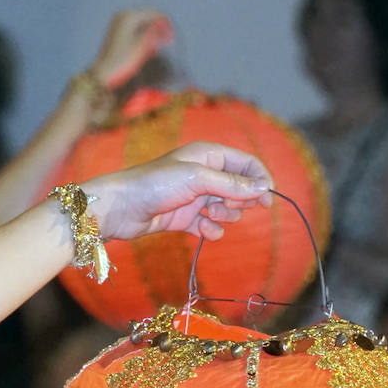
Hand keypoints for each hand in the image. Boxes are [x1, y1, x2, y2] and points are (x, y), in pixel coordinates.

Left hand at [88, 142, 271, 241]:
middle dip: (239, 200)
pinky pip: (210, 226)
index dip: (260, 180)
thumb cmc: (155, 184)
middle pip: (240, 188)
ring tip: (209, 216)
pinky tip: (203, 231)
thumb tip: (264, 188)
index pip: (247, 164)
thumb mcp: (197, 178)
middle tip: (224, 205)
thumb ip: (232, 183)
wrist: (121, 208)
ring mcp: (195, 197)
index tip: (266, 200)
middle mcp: (204, 174)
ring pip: (227, 209)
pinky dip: (211, 231)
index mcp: (209, 155)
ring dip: (225, 216)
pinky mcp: (185, 218)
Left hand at [89, 9, 172, 88]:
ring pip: (142, 23)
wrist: (102, 74)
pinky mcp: (116, 30)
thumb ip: (154, 30)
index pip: (155, 13)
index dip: (166, 24)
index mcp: (129, 16)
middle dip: (159, 28)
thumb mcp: (142, 45)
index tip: (172, 38)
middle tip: (167, 41)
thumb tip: (162, 22)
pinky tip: (146, 47)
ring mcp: (117, 22)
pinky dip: (143, 35)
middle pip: (148, 16)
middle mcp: (122, 15)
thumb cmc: (122, 61)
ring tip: (155, 48)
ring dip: (152, 32)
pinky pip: (135, 28)